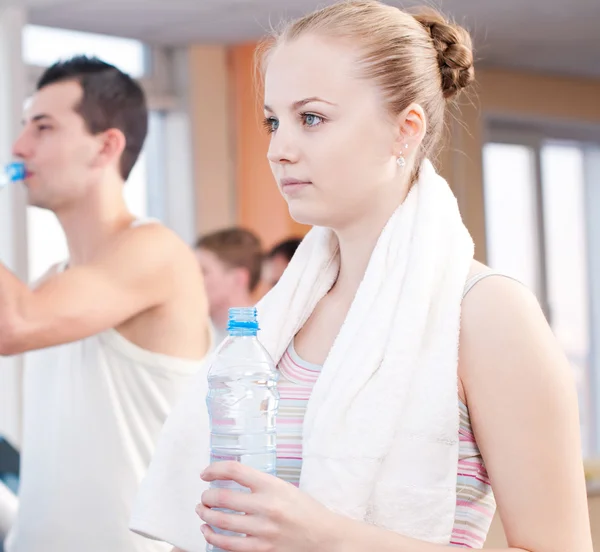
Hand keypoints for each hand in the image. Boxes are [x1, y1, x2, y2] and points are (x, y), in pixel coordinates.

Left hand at [197, 461, 341, 551]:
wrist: (324, 536)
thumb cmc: (305, 510)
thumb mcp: (284, 488)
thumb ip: (259, 484)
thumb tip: (230, 479)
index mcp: (272, 486)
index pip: (235, 470)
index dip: (215, 469)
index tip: (206, 473)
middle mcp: (266, 506)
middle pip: (223, 497)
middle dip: (207, 496)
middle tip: (204, 496)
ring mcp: (263, 530)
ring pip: (221, 521)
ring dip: (206, 514)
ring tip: (203, 511)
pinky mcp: (261, 550)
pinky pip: (228, 545)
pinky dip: (213, 537)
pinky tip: (208, 531)